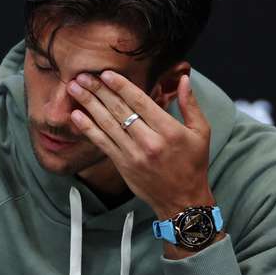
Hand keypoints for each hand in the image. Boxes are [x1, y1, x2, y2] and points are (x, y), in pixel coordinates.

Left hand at [67, 70, 215, 220]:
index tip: (105, 74)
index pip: (140, 101)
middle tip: (82, 76)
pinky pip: (102, 143)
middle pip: (119, 110)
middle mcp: (149, 141)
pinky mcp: (123, 165)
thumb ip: (191, 105)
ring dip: (89, 104)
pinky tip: (76, 116)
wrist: (182, 200)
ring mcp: (133, 154)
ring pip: (107, 124)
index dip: (121, 86)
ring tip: (74, 89)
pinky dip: (88, 128)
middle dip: (99, 90)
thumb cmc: (193, 165)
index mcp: (168, 130)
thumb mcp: (201, 132)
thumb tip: (184, 79)